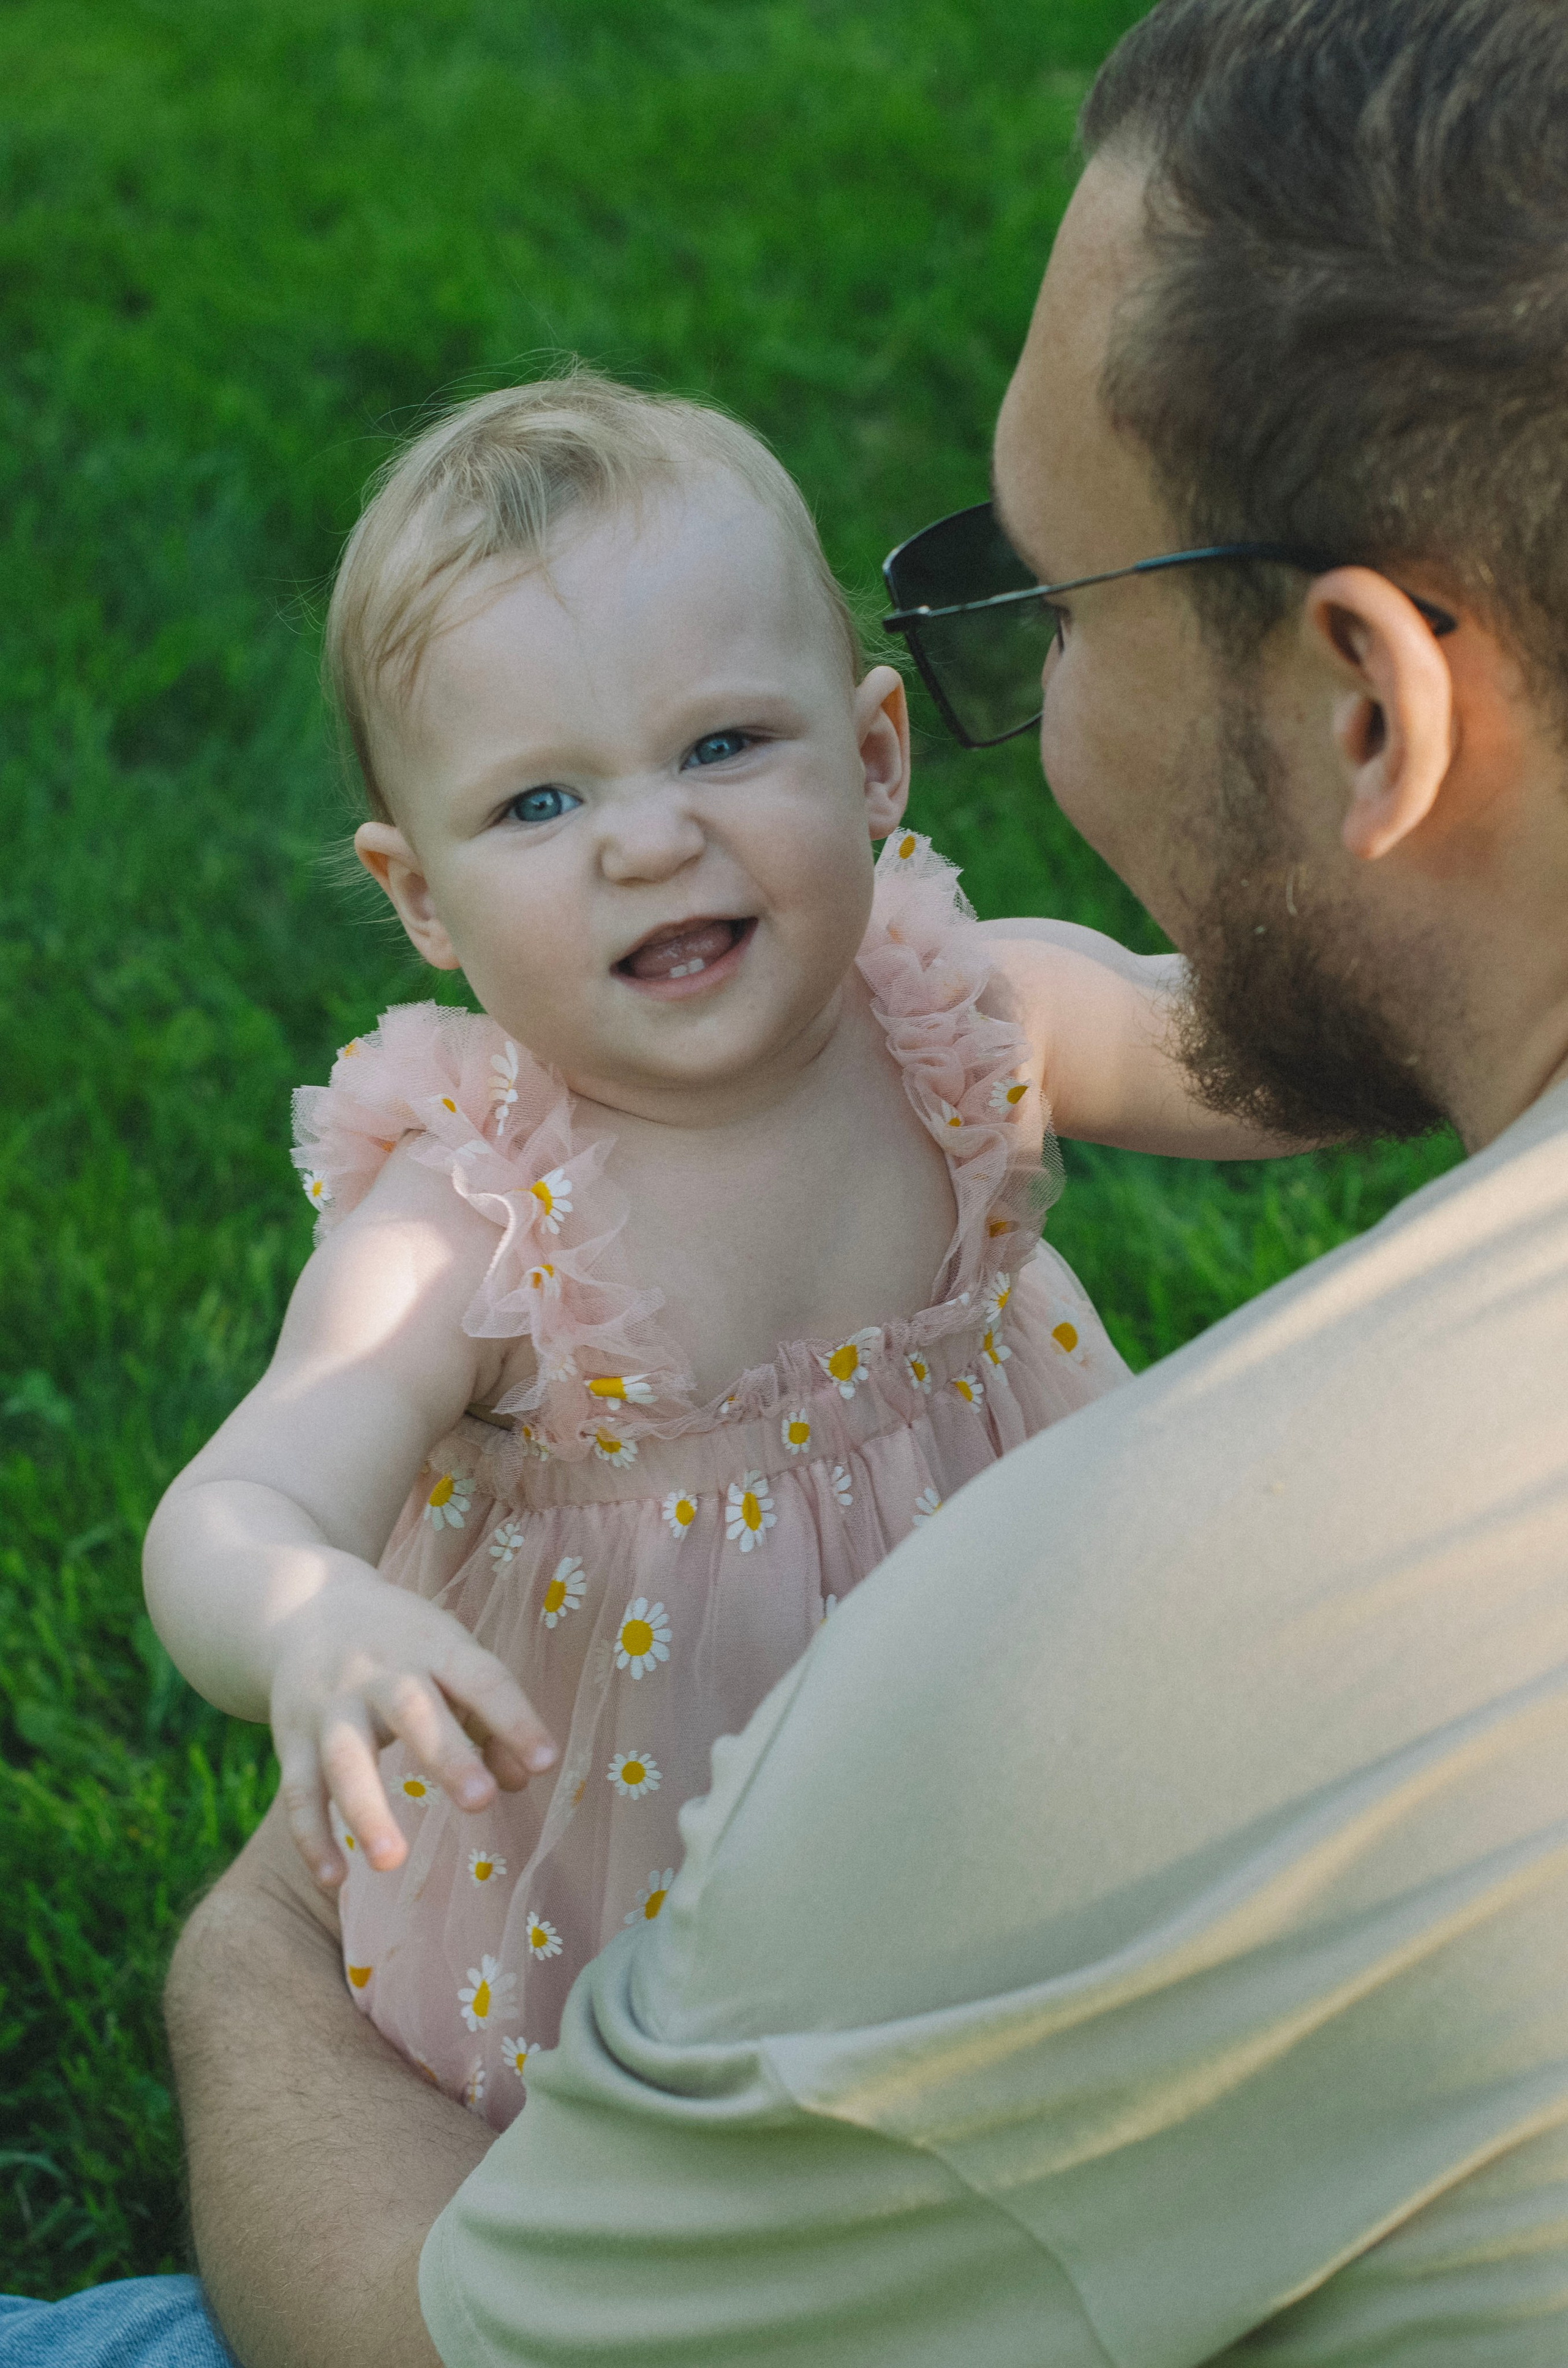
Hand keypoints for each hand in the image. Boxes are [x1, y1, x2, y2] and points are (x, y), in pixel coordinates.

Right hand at [267, 1567, 556, 1889]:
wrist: (305, 1609)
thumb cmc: (405, 1647)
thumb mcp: (451, 1658)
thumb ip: (491, 1720)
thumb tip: (521, 1781)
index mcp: (434, 1646)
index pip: (481, 1678)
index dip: (515, 1718)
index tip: (546, 1762)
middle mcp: (379, 1672)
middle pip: (411, 1710)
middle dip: (446, 1755)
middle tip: (480, 1800)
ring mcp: (330, 1705)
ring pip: (344, 1757)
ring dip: (366, 1810)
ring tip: (391, 1863)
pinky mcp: (293, 1738)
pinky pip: (298, 1791)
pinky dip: (311, 1836)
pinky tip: (334, 1879)